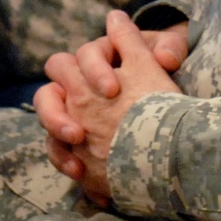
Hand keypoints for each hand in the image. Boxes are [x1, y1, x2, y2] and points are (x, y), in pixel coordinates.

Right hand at [36, 12, 186, 203]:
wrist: (167, 106)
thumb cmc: (166, 70)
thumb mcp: (171, 55)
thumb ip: (170, 49)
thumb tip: (165, 58)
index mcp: (104, 53)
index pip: (86, 54)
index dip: (95, 70)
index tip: (113, 91)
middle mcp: (84, 77)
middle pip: (54, 80)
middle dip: (61, 103)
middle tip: (81, 128)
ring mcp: (76, 106)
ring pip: (49, 111)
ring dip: (56, 126)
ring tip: (76, 142)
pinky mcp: (76, 136)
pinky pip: (57, 145)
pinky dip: (63, 157)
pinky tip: (80, 170)